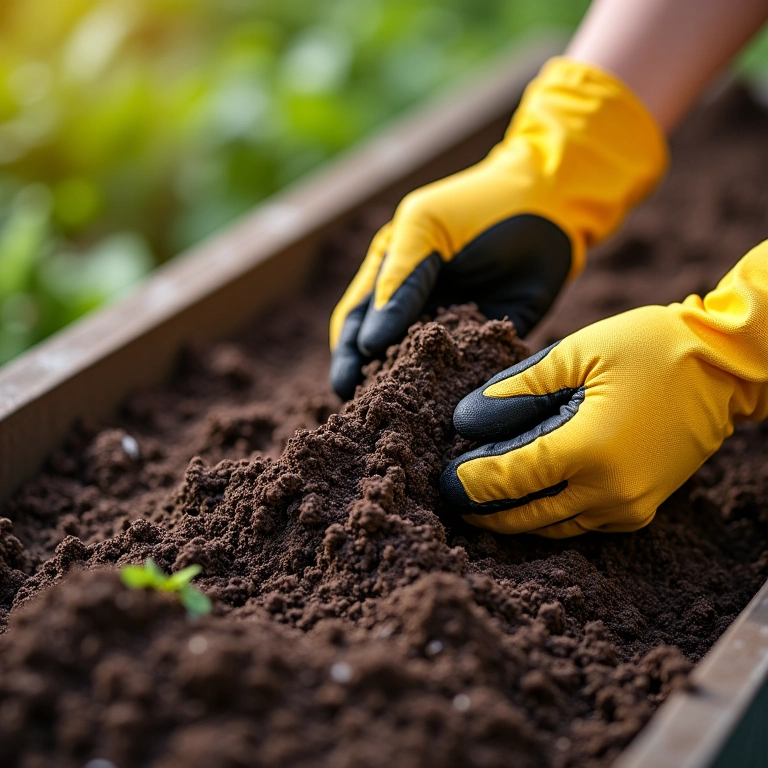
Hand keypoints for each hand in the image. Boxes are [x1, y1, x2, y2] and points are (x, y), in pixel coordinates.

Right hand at [329, 57, 666, 399]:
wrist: (551, 201)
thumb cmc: (477, 205)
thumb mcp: (424, 229)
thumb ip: (398, 282)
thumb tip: (369, 346)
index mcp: (390, 279)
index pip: (356, 325)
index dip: (347, 358)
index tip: (343, 390)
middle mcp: (417, 308)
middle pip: (385, 356)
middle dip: (376, 385)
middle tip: (369, 418)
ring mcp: (454, 328)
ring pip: (426, 371)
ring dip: (415, 396)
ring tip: (406, 425)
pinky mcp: (491, 341)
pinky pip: (471, 372)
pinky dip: (460, 392)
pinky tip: (454, 415)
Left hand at [441, 242, 767, 537]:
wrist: (725, 366)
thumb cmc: (650, 348)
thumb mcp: (574, 354)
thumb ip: (516, 388)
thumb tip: (466, 420)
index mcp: (589, 450)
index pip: (509, 480)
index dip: (469, 483)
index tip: (441, 480)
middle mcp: (610, 492)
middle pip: (525, 516)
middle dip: (482, 511)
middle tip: (450, 498)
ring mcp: (628, 506)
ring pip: (551, 527)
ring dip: (512, 517)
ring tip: (479, 501)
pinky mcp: (640, 508)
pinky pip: (580, 524)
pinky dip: (547, 516)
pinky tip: (526, 498)